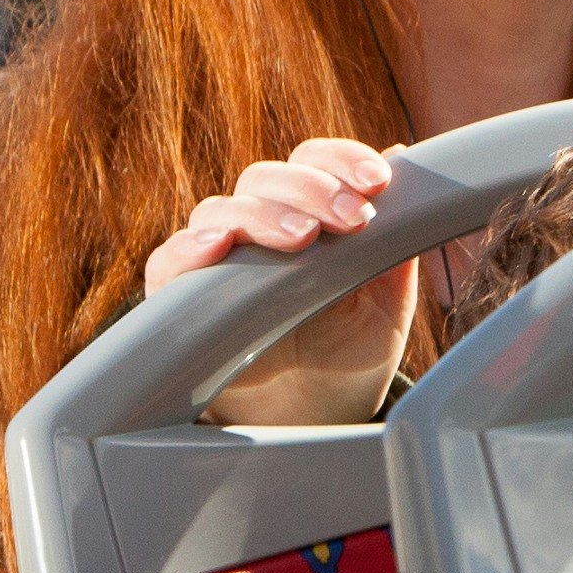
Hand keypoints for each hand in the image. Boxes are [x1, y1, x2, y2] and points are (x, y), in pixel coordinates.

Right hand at [149, 139, 419, 426]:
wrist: (319, 416)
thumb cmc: (353, 349)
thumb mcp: (387, 294)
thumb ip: (395, 233)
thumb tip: (404, 156)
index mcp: (310, 212)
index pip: (313, 162)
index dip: (341, 159)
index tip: (378, 181)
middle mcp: (258, 227)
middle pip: (266, 178)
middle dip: (311, 189)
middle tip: (352, 219)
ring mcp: (217, 261)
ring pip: (220, 210)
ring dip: (262, 215)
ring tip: (302, 238)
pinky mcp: (178, 302)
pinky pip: (168, 263)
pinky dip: (187, 249)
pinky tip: (216, 248)